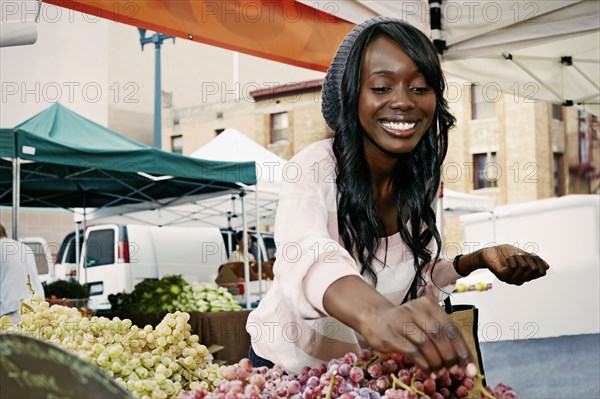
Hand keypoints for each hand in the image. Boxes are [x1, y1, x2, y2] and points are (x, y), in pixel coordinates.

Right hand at [359, 296, 474, 375]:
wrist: (374, 317)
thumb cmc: (405, 322)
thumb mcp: (424, 319)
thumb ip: (443, 334)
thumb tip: (465, 360)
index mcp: (428, 304)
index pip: (451, 327)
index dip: (463, 349)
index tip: (471, 367)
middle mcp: (415, 309)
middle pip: (439, 334)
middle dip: (450, 356)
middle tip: (455, 371)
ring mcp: (401, 321)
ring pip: (426, 343)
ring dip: (437, 362)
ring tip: (442, 373)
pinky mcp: (390, 335)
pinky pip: (412, 351)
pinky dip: (424, 364)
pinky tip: (429, 373)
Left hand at [478, 244, 548, 284]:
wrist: (489, 252)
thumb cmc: (505, 253)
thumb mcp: (523, 255)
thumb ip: (534, 261)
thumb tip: (547, 267)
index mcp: (526, 276)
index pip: (542, 272)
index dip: (539, 261)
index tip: (530, 255)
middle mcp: (520, 281)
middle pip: (534, 269)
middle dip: (528, 257)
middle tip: (518, 255)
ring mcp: (511, 280)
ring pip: (524, 266)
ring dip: (518, 256)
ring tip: (511, 256)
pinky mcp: (503, 276)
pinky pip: (514, 266)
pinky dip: (512, 258)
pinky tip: (507, 258)